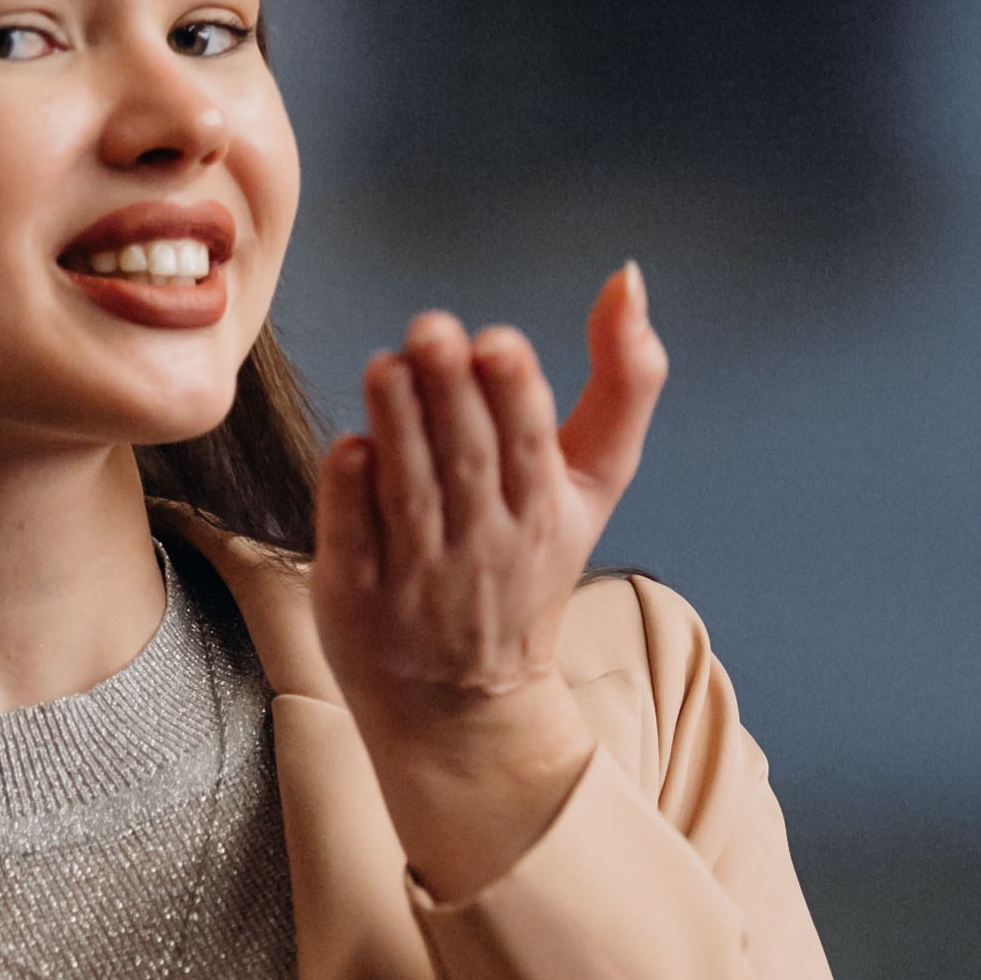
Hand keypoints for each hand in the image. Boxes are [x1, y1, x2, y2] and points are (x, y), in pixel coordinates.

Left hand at [311, 263, 667, 900]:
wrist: (465, 703)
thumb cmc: (526, 568)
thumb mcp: (593, 485)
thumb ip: (623, 383)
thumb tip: (630, 276)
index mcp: (544, 508)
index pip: (531, 440)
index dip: (513, 390)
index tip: (494, 342)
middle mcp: (485, 544)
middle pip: (469, 457)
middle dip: (450, 389)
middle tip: (429, 329)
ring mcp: (419, 576)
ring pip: (411, 490)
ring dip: (398, 423)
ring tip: (385, 365)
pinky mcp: (357, 598)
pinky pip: (354, 538)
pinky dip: (351, 492)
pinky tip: (350, 446)